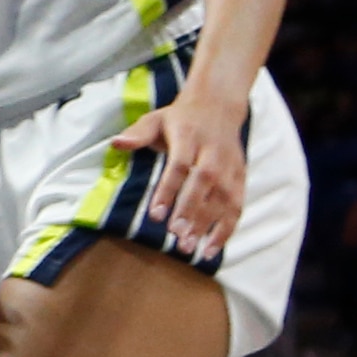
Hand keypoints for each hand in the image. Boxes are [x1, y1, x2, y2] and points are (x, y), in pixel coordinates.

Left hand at [112, 88, 251, 262]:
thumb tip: (116, 143)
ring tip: (189, 248)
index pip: (179, 166)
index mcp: (189, 136)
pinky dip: (226, 230)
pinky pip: (236, 206)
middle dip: (191, 210)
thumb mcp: (155, 119)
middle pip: (204, 183)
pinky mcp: (240, 178)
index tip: (155, 215)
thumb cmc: (179, 118)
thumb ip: (137, 134)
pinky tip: (210, 250)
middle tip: (176, 236)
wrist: (218, 106)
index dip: (168, 191)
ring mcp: (230, 166)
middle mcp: (213, 152)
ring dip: (208, 225)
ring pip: (223, 198)